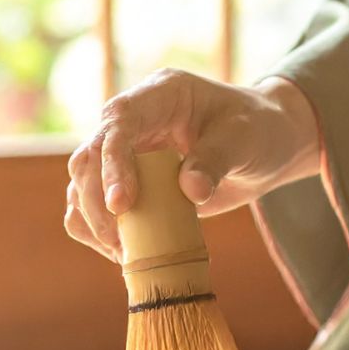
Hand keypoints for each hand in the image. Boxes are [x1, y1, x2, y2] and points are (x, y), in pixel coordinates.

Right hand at [65, 71, 320, 261]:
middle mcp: (133, 122)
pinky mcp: (128, 182)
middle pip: (88, 156)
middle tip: (119, 242)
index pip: (119, 123)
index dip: (113, 163)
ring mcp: (126, 153)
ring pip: (82, 183)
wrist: (266, 144)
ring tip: (122, 253)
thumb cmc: (257, 129)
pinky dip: (98, 231)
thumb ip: (217, 159)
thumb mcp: (245, 138)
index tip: (121, 204)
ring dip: (92, 220)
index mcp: (159, 96)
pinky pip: (93, 205)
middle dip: (94, 201)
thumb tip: (190, 190)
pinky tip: (121, 253)